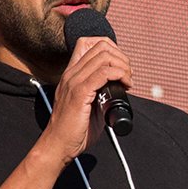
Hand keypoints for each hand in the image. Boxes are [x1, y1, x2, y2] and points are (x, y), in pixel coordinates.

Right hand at [39, 35, 131, 161]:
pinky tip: (124, 85)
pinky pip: (103, 73)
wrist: (59, 146)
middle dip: (121, 58)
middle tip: (128, 77)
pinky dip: (119, 75)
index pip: (89, 43)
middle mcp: (71, 73)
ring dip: (123, 66)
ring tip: (128, 82)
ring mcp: (74, 82)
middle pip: (100, 46)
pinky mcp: (79, 93)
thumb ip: (100, 92)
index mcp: (72, 74)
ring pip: (103, 57)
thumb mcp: (89, 104)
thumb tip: (120, 88)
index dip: (111, 49)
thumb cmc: (75, 130)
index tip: (121, 67)